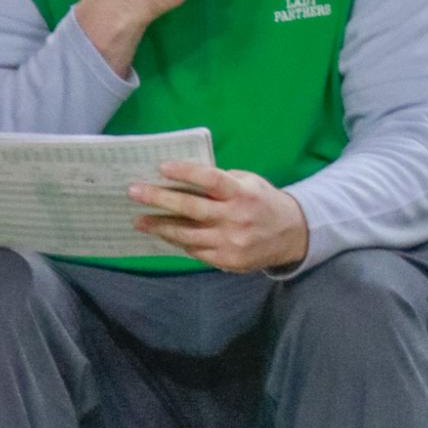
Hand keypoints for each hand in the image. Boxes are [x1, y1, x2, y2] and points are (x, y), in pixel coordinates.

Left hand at [130, 161, 308, 272]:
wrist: (293, 235)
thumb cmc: (263, 202)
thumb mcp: (250, 183)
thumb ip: (221, 182)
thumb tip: (180, 179)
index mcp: (243, 193)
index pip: (211, 180)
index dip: (185, 173)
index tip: (161, 167)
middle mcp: (237, 218)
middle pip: (191, 209)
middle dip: (159, 200)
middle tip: (134, 193)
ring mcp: (232, 242)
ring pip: (187, 235)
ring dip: (160, 227)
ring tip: (140, 221)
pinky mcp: (229, 260)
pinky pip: (196, 251)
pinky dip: (179, 242)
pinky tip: (166, 234)